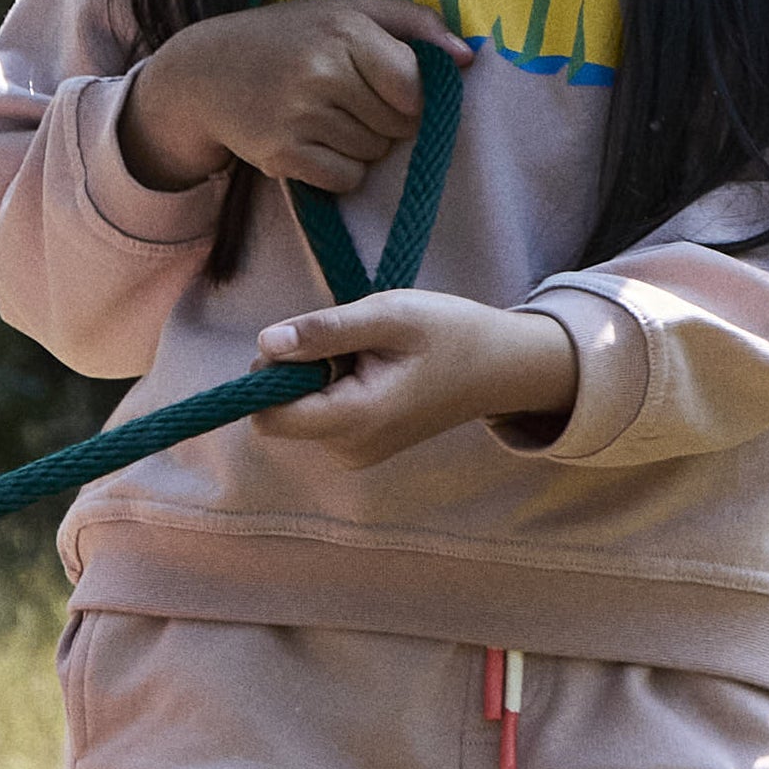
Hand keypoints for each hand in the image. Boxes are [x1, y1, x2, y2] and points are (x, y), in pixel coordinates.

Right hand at [117, 0, 467, 195]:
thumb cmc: (289, 36)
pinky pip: (346, 177)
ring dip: (363, 145)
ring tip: (327, 119)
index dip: (413, 96)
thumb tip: (468, 58)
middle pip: (399, 125)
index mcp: (344, 31)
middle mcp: (321, 72)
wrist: (204, 72)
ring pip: (374, 153)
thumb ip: (413, 21)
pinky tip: (314, 144)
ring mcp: (298, 116)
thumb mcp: (347, 9)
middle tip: (350, 102)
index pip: (415, 87)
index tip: (392, 89)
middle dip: (387, 121)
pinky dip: (340, 169)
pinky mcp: (281, 155)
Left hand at [251, 290, 582, 464]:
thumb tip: (266, 343)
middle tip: (347, 342)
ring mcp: (354, 453)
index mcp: (355, 420)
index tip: (302, 341)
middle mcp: (349, 449)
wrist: (502, 367)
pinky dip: (332, 388)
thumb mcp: (389, 315)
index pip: (268, 418)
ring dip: (316, 377)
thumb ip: (325, 331)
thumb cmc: (451, 333)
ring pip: (298, 412)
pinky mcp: (359, 447)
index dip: (268, 377)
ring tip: (368, 355)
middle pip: (279, 413)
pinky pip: (319, 415)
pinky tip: (372, 371)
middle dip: (295, 372)